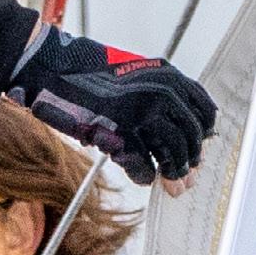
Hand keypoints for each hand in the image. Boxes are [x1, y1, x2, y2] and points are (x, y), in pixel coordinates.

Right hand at [6, 27, 214, 187]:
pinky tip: (144, 179)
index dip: (203, 134)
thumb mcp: (133, 77)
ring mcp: (142, 110)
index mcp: (167, 75)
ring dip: (174, 172)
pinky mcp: (121, 129)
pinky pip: (144, 163)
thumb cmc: (88, 76)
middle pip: (190, 134)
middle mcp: (161, 90)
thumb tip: (176, 134)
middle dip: (190, 161)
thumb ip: (157, 97)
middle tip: (187, 178)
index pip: (203, 109)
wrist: (52, 69)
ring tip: (171, 185)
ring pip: (173, 149)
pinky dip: (145, 175)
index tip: (199, 149)